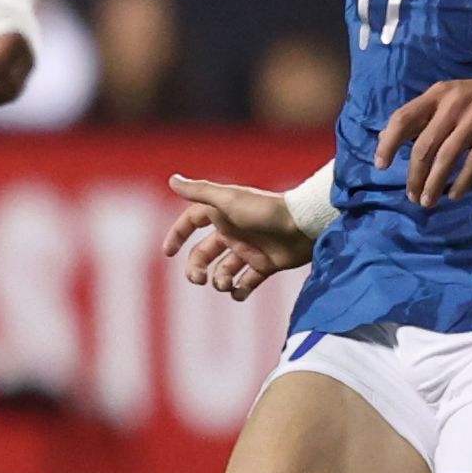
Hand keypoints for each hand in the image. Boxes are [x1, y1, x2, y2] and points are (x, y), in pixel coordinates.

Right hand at [159, 174, 315, 300]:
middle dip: (196, 268)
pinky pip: (247, 282)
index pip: (191, 221)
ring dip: (219, 280)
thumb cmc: (264, 210)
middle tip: (198, 279)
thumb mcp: (228, 199)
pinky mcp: (265, 264)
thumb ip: (199, 192)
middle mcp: (233, 232)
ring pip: (223, 270)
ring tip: (225, 284)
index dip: (177, 234)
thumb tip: (172, 180)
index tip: (168, 252)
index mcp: (222, 214)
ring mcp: (249, 249)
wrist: (303, 225)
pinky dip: (240, 291)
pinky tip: (238, 292)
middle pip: (204, 253)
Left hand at [374, 75, 471, 207]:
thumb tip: (383, 138)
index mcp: (437, 94)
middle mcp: (453, 103)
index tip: (381, 166)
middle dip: (414, 175)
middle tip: (412, 196)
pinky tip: (454, 195)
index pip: (403, 118)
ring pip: (447, 156)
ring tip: (427, 201)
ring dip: (434, 183)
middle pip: (424, 145)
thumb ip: (419, 117)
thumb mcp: (447, 99)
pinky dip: (462, 182)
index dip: (389, 143)